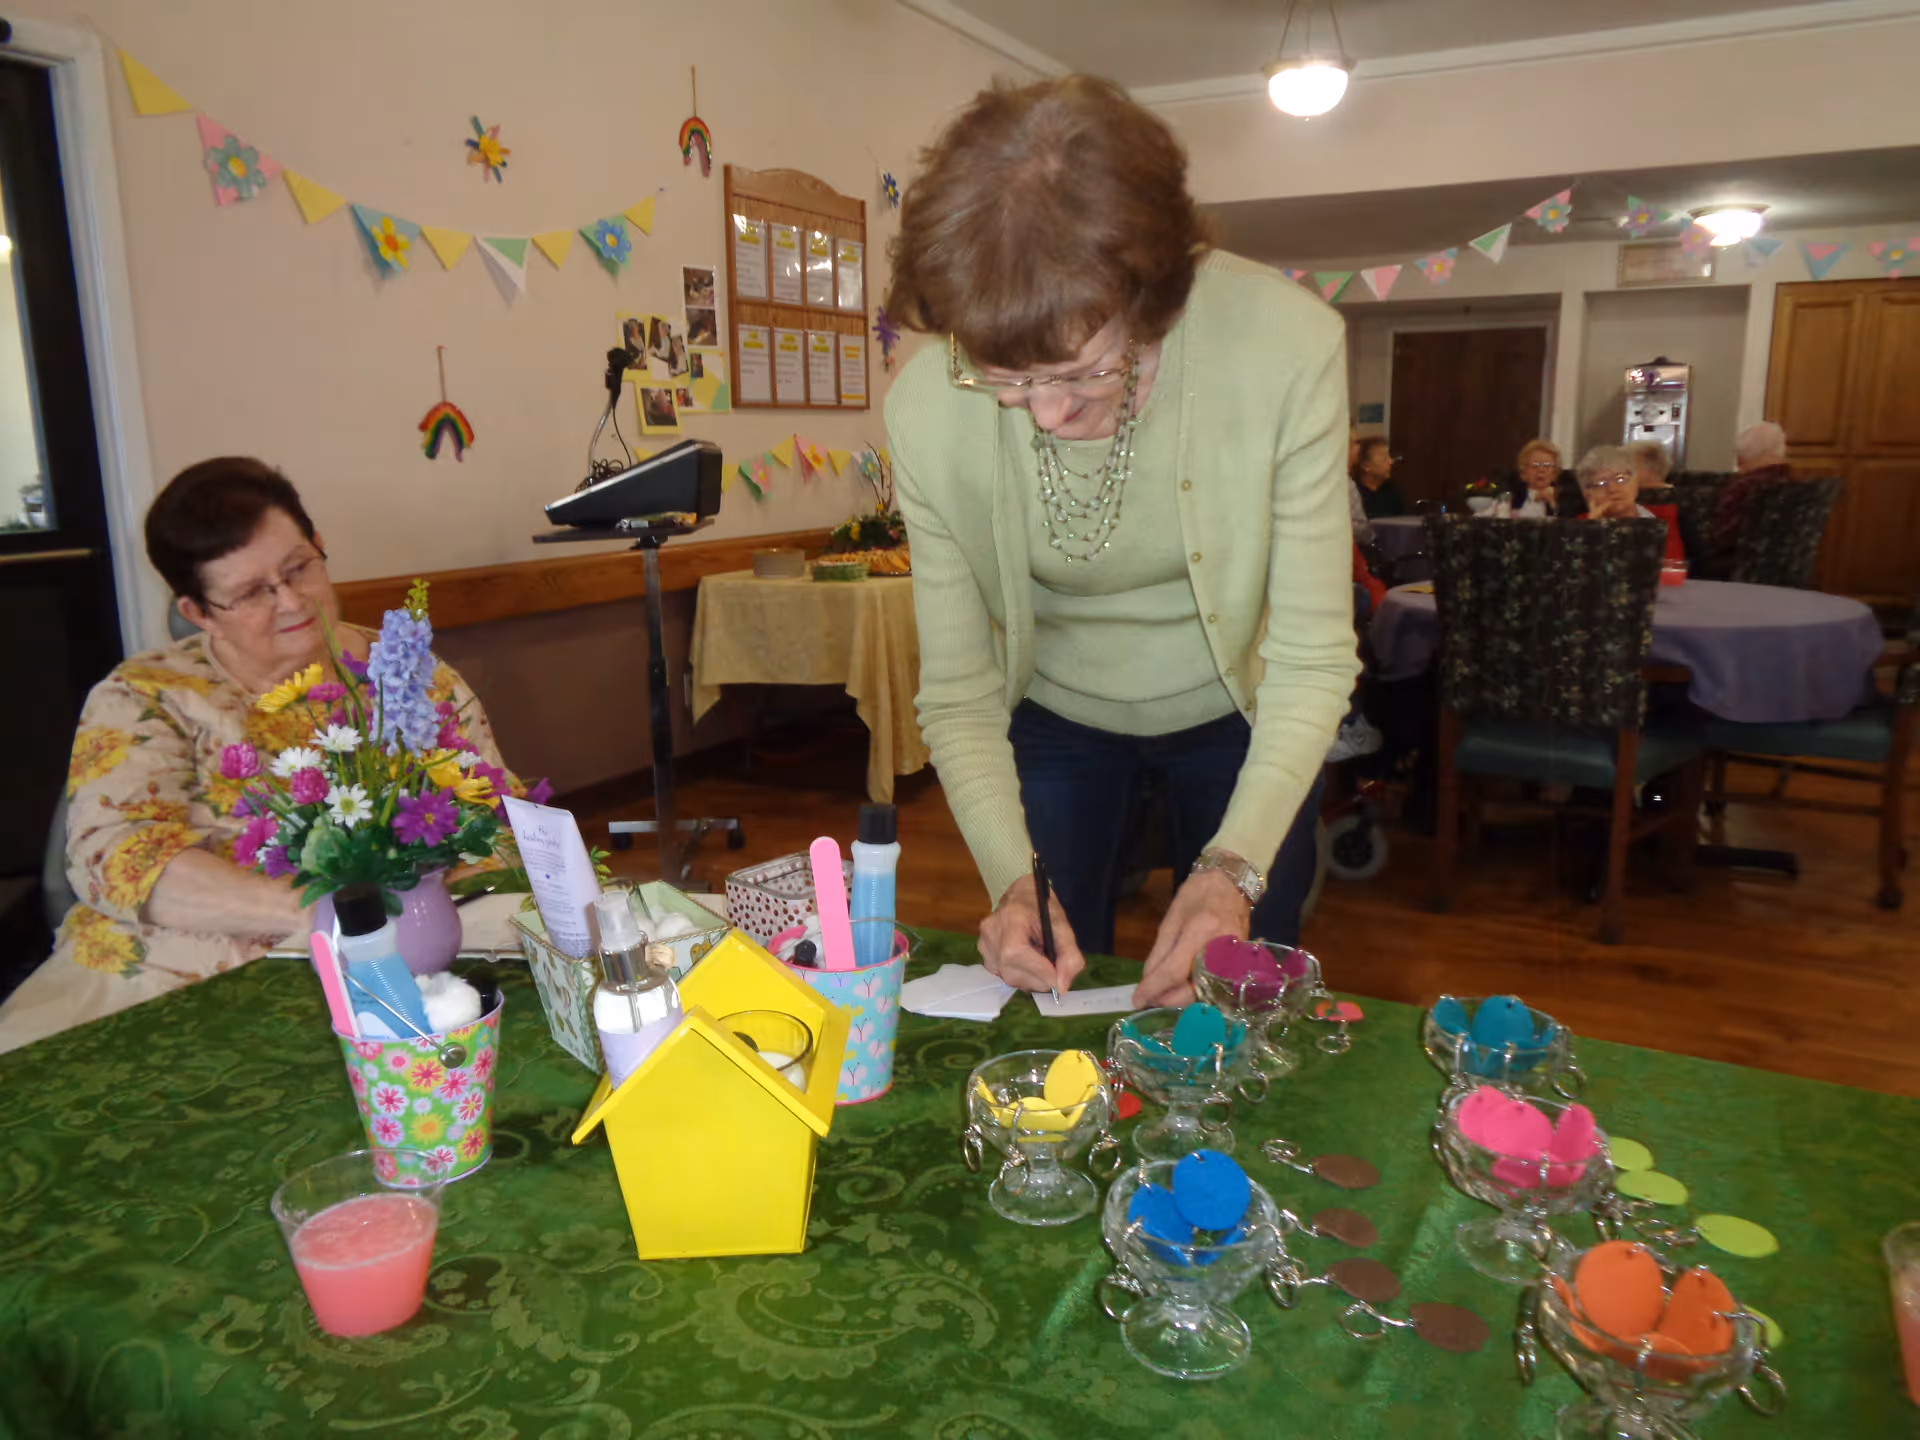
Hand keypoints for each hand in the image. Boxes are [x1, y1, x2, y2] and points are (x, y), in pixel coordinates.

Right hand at [978, 875, 1085, 994]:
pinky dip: (1020, 975)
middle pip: (1011, 971)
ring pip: (1007, 977)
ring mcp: (984, 943)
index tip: (1059, 981)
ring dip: (1030, 979)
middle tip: (1054, 973)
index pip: (1016, 953)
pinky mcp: (983, 952)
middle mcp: (991, 932)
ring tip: (1041, 963)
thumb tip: (1062, 985)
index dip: (1039, 972)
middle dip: (1038, 979)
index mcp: (1010, 918)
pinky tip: (1028, 962)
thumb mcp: (1062, 925)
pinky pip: (1003, 974)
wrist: (1022, 894)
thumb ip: (1068, 954)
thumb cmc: (1042, 907)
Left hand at [1133, 868, 1250, 1008]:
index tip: (1136, 1000)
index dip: (1153, 989)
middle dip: (1167, 999)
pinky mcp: (1239, 966)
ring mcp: (1234, 960)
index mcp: (1202, 931)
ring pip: (1203, 994)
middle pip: (1192, 990)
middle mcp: (1222, 950)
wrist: (1230, 885)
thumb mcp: (1171, 920)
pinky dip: (1195, 991)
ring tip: (1162, 991)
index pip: (1174, 972)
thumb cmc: (1197, 895)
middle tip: (1149, 997)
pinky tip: (1181, 986)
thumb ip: (1159, 953)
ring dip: (1180, 998)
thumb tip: (1147, 981)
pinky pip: (1214, 987)